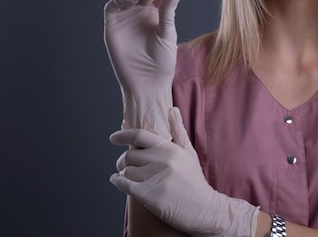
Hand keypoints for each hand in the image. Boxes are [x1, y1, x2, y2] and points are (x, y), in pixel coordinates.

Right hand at [103, 0, 185, 137]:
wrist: (147, 83)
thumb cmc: (161, 62)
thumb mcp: (168, 35)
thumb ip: (168, 14)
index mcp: (157, 13)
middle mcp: (141, 12)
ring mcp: (127, 17)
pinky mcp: (113, 24)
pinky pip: (113, 6)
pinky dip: (121, 0)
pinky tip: (132, 1)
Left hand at [110, 108, 258, 236]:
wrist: (203, 208)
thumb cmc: (194, 180)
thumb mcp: (189, 153)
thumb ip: (178, 131)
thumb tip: (172, 109)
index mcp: (171, 149)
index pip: (140, 136)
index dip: (123, 135)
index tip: (114, 137)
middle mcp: (162, 161)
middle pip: (130, 154)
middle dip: (124, 160)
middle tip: (124, 164)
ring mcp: (155, 178)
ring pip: (126, 170)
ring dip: (124, 173)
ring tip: (129, 175)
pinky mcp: (149, 195)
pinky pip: (124, 184)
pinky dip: (118, 182)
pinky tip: (118, 181)